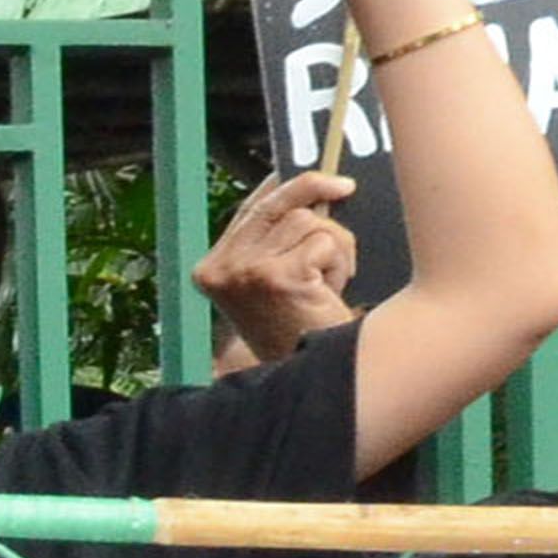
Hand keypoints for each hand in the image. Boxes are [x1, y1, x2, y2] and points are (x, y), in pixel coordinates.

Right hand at [198, 169, 360, 363]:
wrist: (308, 380)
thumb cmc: (297, 334)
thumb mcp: (273, 284)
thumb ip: (275, 243)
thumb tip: (308, 193)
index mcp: (212, 269)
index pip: (249, 209)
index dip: (282, 187)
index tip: (313, 178)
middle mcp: (222, 268)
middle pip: (276, 203)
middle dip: (314, 188)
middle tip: (345, 186)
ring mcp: (246, 272)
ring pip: (306, 221)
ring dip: (333, 246)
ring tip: (331, 281)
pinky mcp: (276, 277)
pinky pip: (323, 241)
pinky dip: (339, 262)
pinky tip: (332, 291)